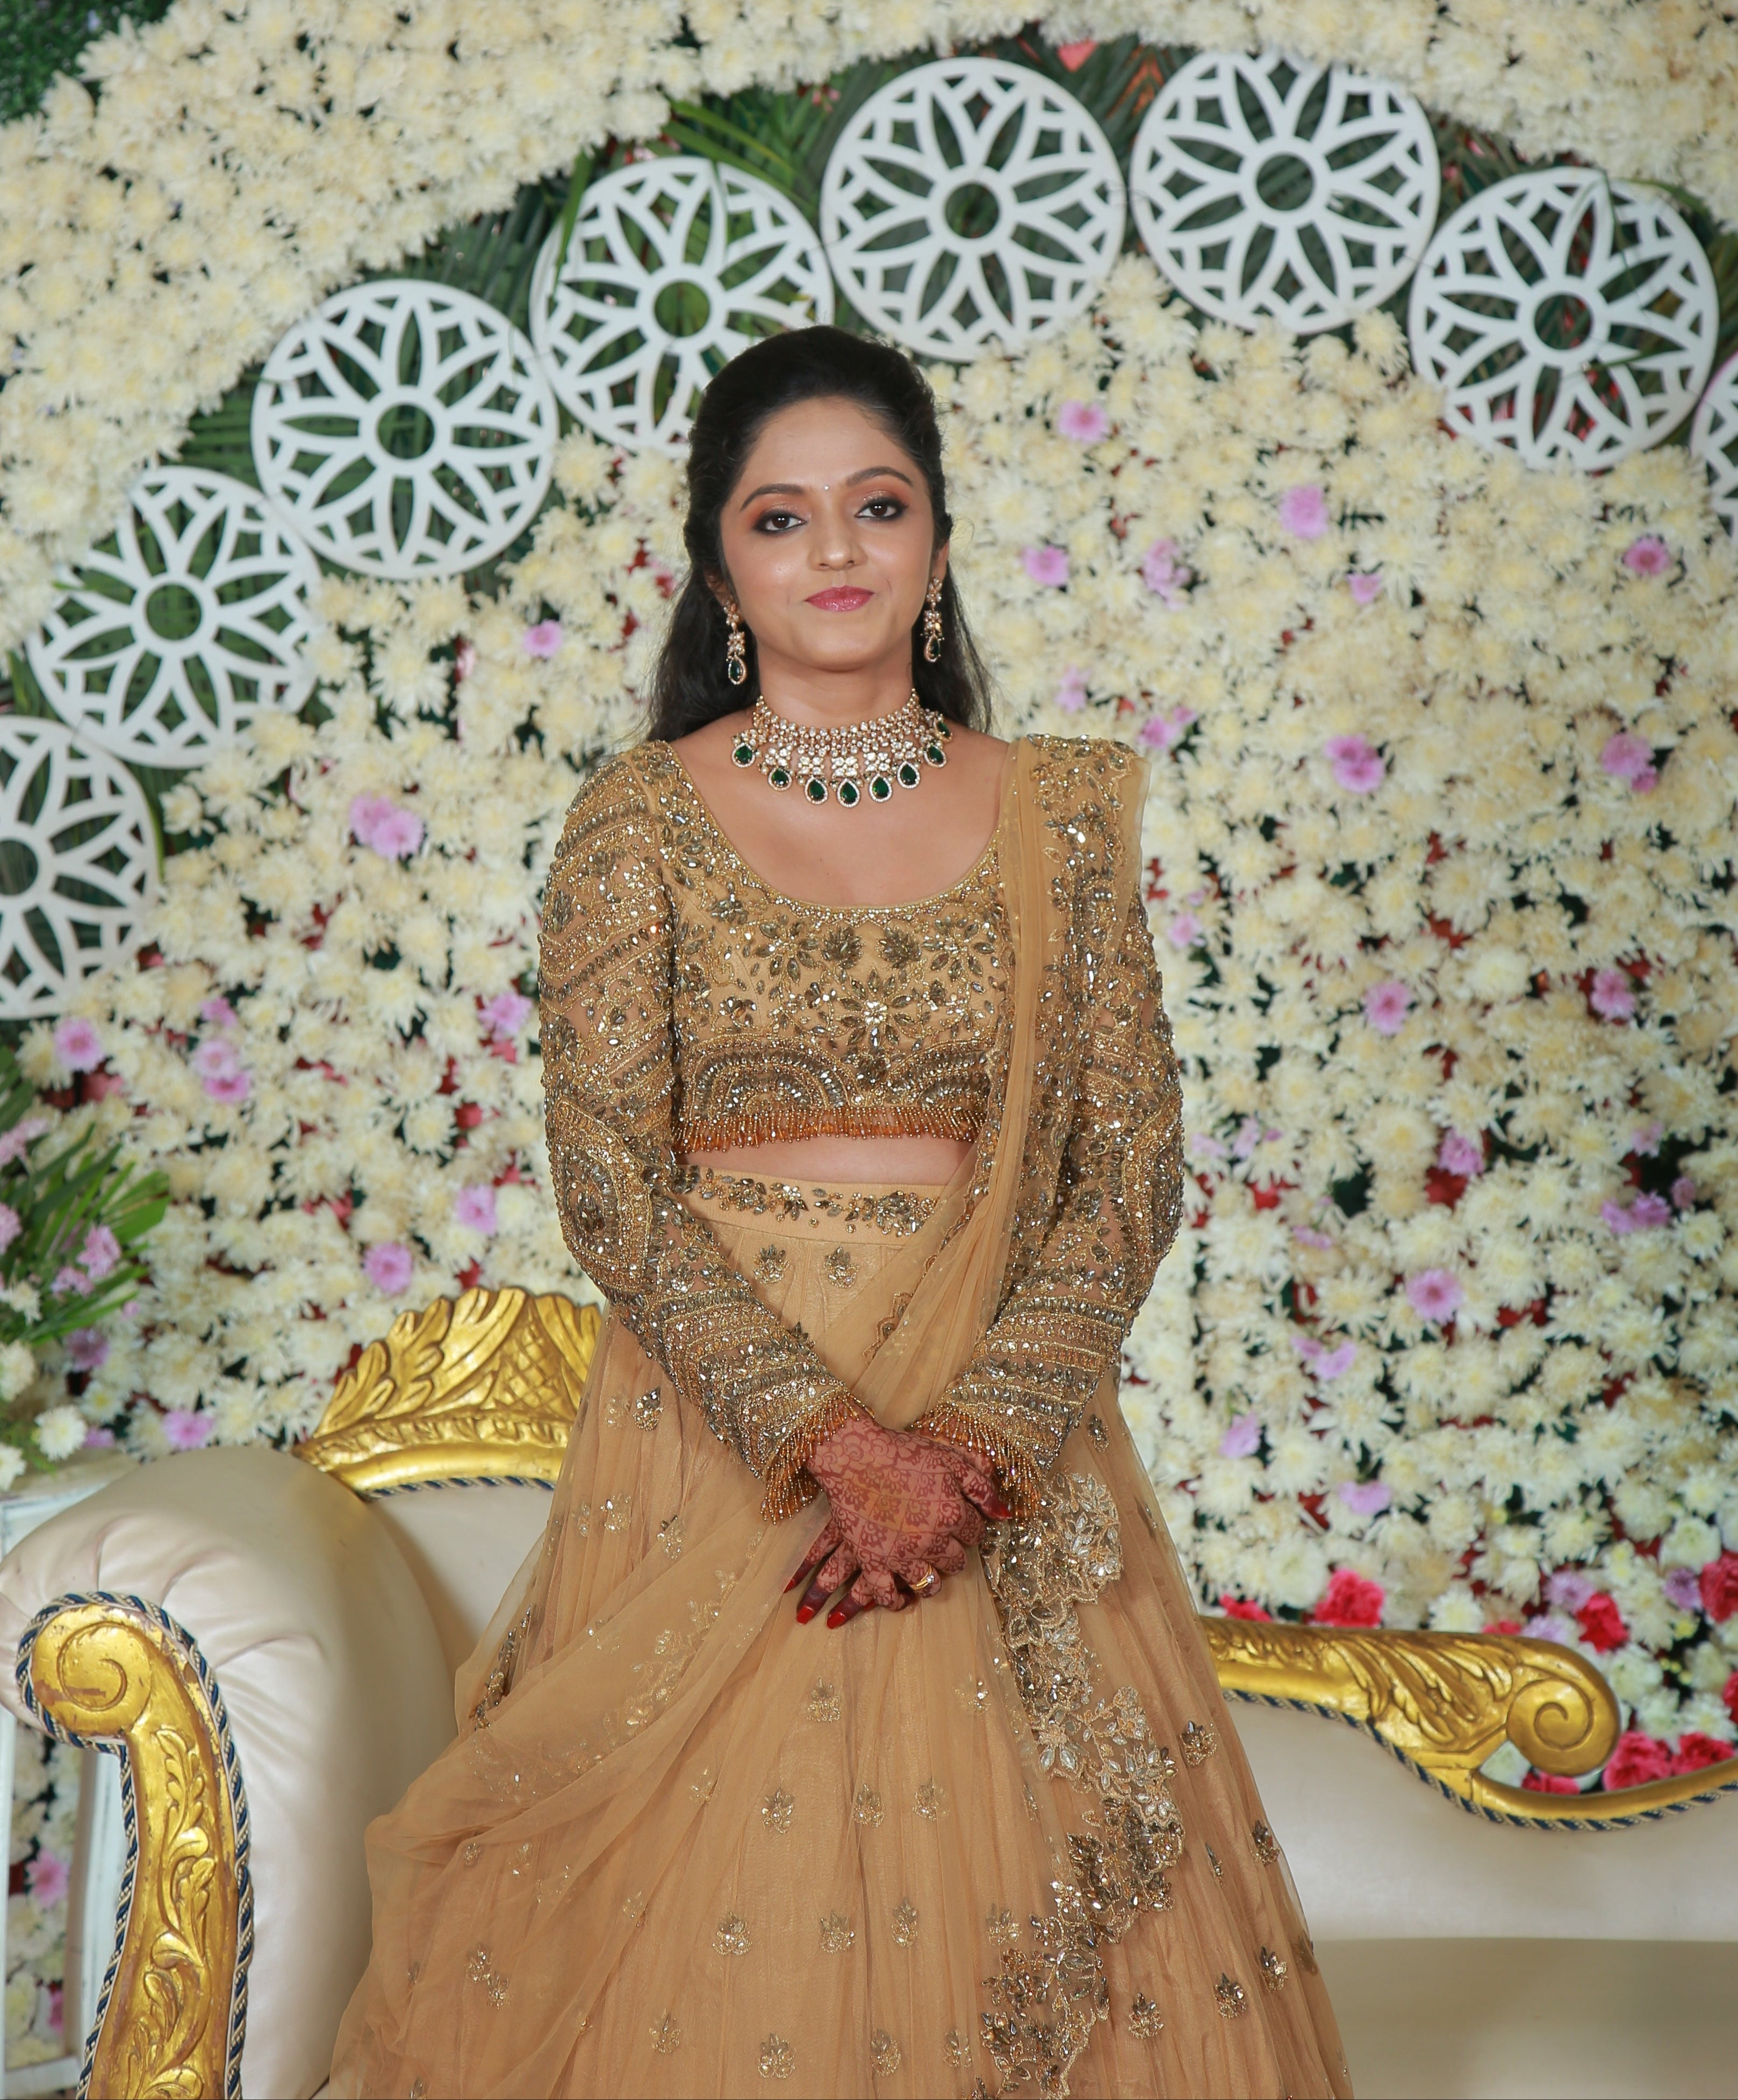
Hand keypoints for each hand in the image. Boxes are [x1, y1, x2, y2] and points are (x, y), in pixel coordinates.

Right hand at [785, 1416, 1009, 1626]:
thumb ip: (980, 1486)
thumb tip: (1004, 1513)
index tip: (961, 1522)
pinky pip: (887, 1594)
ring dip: (932, 1581)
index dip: (970, 1527)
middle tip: (944, 1544)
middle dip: (954, 1554)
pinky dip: (895, 1600)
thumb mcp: (950, 1458)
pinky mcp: (872, 1560)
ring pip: (928, 1583)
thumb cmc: (904, 1452)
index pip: (975, 1534)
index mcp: (952, 1514)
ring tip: (928, 1572)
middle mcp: (931, 1540)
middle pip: (956, 1562)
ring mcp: (901, 1554)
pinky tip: (900, 1597)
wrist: (855, 1455)